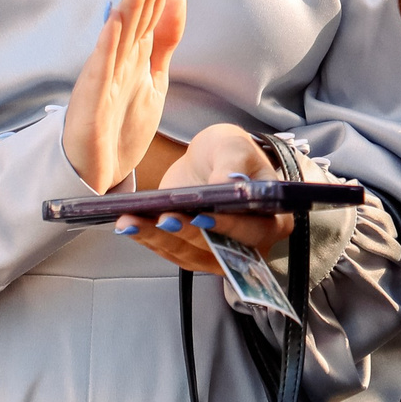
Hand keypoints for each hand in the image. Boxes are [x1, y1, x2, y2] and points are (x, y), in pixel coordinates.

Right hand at [63, 0, 184, 192]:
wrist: (95, 171)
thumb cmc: (120, 123)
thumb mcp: (154, 76)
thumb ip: (165, 38)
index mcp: (136, 49)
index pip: (151, 3)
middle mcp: (119, 55)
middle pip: (137, 8)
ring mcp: (104, 74)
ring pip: (120, 30)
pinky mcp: (94, 98)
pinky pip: (102, 68)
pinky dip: (108, 44)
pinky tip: (115, 20)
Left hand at [114, 124, 294, 275]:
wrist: (209, 160)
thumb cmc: (230, 152)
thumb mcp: (234, 147)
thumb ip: (233, 165)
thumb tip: (230, 186)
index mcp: (272, 219)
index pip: (254, 230)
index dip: (229, 227)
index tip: (202, 217)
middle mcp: (250, 245)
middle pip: (218, 249)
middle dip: (186, 234)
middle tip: (162, 218)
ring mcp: (219, 253)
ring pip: (189, 254)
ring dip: (158, 239)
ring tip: (132, 221)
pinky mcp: (193, 252)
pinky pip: (170, 251)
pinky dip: (148, 239)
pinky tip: (128, 225)